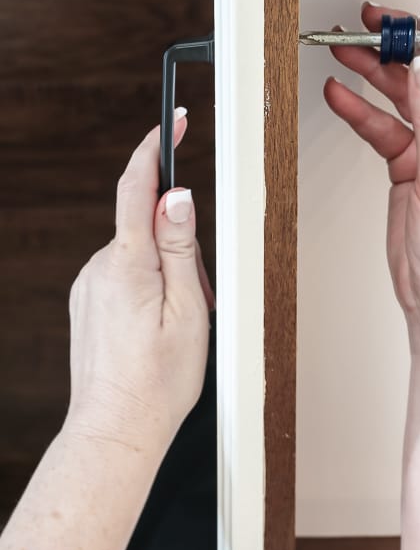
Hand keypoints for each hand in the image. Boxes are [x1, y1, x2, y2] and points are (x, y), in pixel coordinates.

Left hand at [65, 112, 214, 451]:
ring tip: (180, 322)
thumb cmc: (157, 381)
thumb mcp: (188, 310)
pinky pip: (125, 275)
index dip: (156, 148)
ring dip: (168, 274)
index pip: (137, 187)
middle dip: (181, 248)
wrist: (115, 428)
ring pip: (140, 254)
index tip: (173, 121)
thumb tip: (176, 196)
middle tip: (200, 296)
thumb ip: (179, 248)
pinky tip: (158, 325)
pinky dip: (149, 287)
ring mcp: (90, 285)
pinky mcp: (88, 300)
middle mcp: (100, 268)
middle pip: (148, 227)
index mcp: (127, 265)